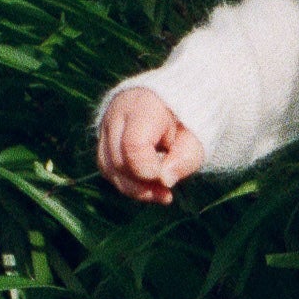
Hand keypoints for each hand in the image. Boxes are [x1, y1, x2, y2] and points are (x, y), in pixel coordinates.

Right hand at [97, 87, 205, 204]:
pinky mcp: (103, 143)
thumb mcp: (195, 137)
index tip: (166, 178)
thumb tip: (164, 180)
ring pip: (109, 169)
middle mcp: (117, 114)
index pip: (133, 145)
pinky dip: (128, 184)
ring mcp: (106, 128)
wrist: (171, 103)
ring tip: (160, 194)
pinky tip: (148, 188)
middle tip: (167, 194)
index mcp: (142, 105)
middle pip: (119, 161)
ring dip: (135, 189)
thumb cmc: (185, 122)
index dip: (148, 169)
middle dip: (143, 185)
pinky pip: (109, 171)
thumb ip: (185, 158)